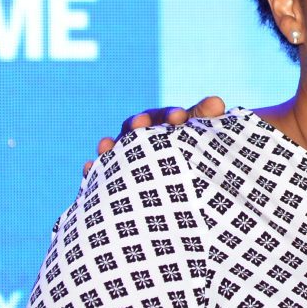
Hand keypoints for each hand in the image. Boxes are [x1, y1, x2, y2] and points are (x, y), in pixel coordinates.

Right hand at [83, 96, 226, 174]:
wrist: (192, 206)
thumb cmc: (198, 163)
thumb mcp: (205, 143)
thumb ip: (208, 122)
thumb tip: (217, 102)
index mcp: (166, 130)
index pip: (166, 117)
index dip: (170, 115)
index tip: (179, 118)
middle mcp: (143, 141)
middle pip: (135, 129)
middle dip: (137, 126)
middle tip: (140, 124)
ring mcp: (127, 161)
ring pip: (116, 150)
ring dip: (110, 146)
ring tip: (106, 145)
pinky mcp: (115, 183)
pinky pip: (100, 174)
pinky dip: (93, 169)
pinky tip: (89, 168)